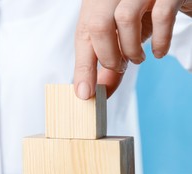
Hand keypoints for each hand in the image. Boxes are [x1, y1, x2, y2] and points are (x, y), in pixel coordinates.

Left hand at [74, 0, 191, 99]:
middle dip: (108, 57)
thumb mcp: (121, 36)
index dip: (83, 68)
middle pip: (98, 25)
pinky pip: (161, 16)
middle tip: (119, 67)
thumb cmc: (144, 14)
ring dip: (131, 49)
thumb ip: (109, 61)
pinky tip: (159, 52)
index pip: (83, 35)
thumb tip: (95, 92)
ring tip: (138, 58)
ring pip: (125, 18)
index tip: (86, 93)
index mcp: (97, 1)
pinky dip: (160, 41)